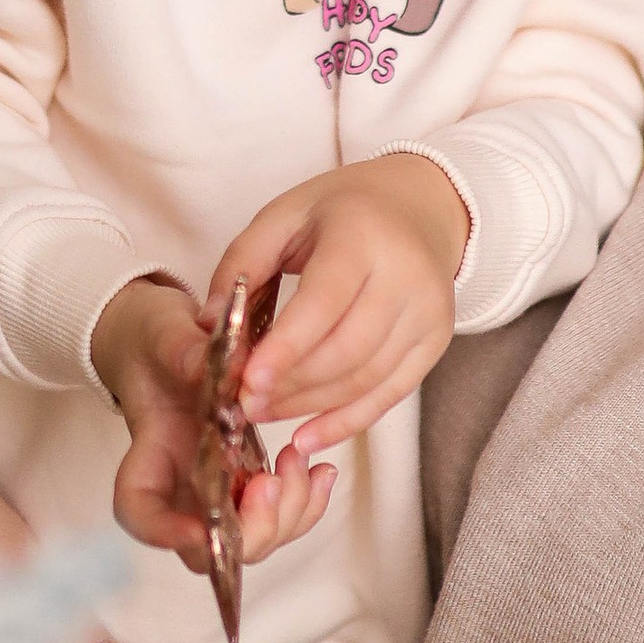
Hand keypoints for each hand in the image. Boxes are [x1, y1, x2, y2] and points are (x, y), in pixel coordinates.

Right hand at [92, 273, 333, 580]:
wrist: (169, 343)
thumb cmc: (156, 343)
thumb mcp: (162, 334)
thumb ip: (184, 351)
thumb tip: (221, 367)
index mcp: (148, 457)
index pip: (142, 513)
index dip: (168, 533)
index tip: (202, 527)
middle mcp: (181, 491)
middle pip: (208, 548)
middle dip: (251, 528)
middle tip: (272, 480)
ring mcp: (217, 493)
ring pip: (252, 541)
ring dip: (287, 514)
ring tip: (301, 459)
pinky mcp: (247, 484)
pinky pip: (280, 514)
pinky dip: (307, 501)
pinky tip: (321, 469)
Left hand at [209, 154, 470, 455]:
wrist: (421, 206)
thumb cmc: (343, 209)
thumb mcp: (284, 214)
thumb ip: (241, 263)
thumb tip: (208, 326)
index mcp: (363, 236)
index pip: (324, 303)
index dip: (285, 348)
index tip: (246, 381)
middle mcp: (407, 276)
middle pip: (346, 350)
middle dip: (291, 386)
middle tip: (244, 403)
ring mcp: (428, 313)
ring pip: (366, 378)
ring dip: (311, 406)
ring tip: (265, 414)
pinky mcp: (435, 341)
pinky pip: (390, 394)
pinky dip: (348, 421)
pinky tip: (309, 435)